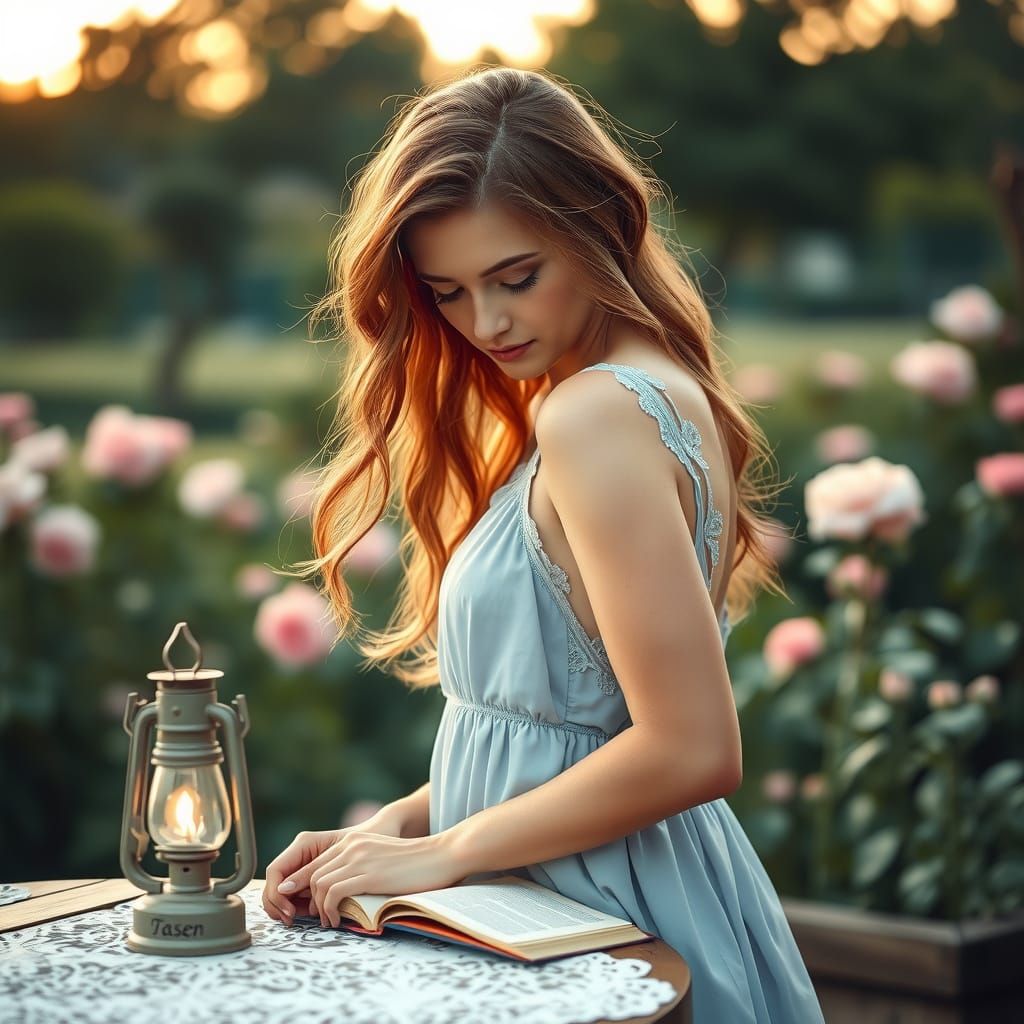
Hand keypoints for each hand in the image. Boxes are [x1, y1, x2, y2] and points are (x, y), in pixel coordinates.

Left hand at [262, 804, 407, 926]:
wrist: (441, 855)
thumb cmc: (416, 863)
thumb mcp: (380, 855)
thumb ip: (360, 863)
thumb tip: (342, 889)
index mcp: (354, 840)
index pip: (316, 862)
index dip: (306, 886)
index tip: (311, 906)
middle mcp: (352, 845)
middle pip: (312, 873)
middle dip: (309, 899)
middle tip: (319, 918)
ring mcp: (359, 858)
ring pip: (319, 884)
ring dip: (319, 908)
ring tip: (330, 921)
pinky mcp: (368, 875)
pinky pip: (334, 893)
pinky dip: (330, 910)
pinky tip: (338, 920)